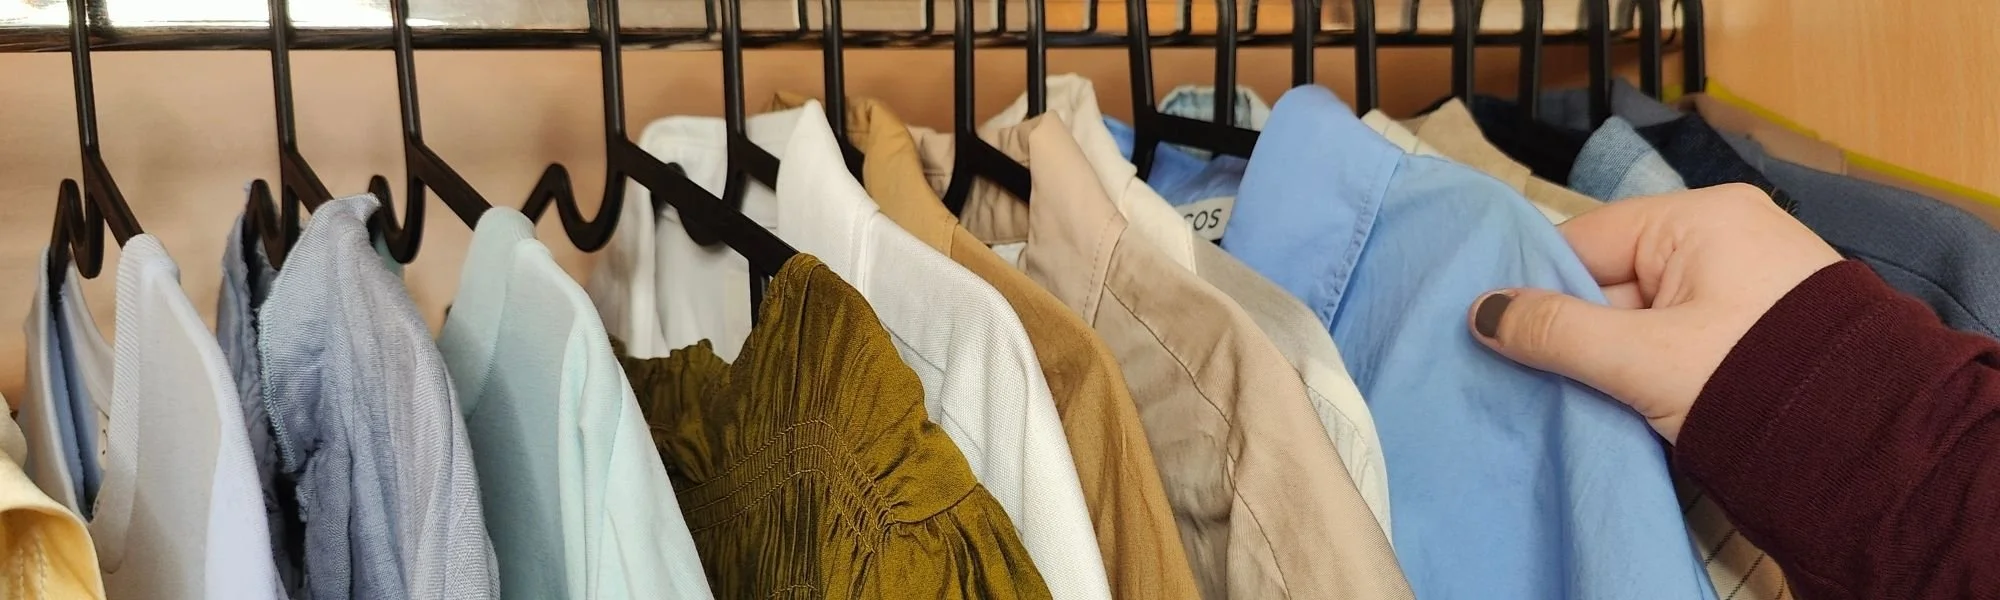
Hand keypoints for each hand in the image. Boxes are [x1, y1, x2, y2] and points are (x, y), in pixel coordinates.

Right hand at [1466, 184, 1841, 442]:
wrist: (1867, 446)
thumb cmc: (1755, 382)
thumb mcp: (1641, 358)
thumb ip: (1555, 332)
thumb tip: (1482, 312)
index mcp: (1701, 217)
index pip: (1587, 240)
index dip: (1538, 287)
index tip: (1496, 330)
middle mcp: (1726, 234)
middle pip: (1613, 277)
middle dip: (1577, 328)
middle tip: (1534, 374)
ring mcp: (1746, 280)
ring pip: (1642, 311)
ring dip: (1612, 354)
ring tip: (1583, 392)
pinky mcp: (1758, 325)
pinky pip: (1678, 333)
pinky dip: (1650, 365)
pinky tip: (1627, 398)